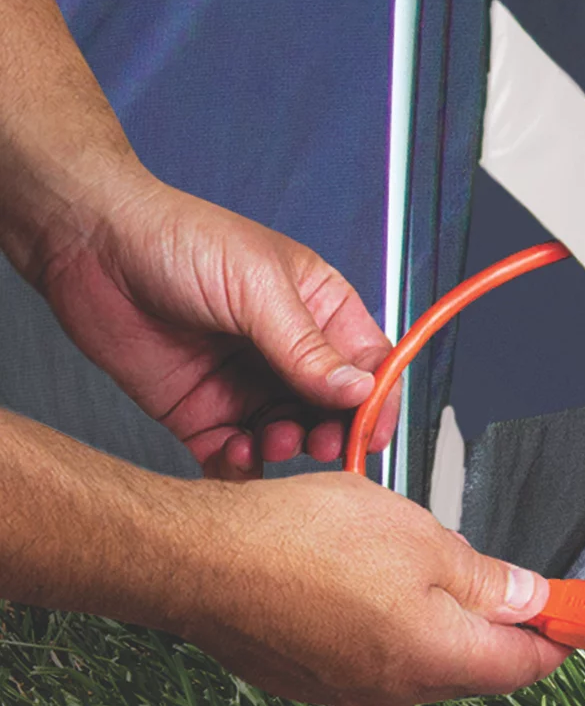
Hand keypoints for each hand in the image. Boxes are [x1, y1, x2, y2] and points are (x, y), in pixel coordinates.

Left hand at [31, 165, 398, 477]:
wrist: (88, 246)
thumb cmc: (178, 240)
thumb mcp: (256, 287)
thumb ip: (307, 347)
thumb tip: (359, 389)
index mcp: (318, 311)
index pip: (368, 364)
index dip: (375, 400)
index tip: (370, 431)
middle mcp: (288, 353)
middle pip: (334, 411)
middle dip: (332, 432)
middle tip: (318, 440)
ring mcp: (248, 386)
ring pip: (291, 439)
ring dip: (287, 449)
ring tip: (270, 439)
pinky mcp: (205, 414)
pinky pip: (238, 455)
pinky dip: (242, 465)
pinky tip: (233, 451)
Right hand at [172, 472, 570, 705]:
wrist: (200, 562)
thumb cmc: (304, 540)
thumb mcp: (418, 538)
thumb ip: (483, 578)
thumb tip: (530, 600)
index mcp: (435, 655)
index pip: (523, 664)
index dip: (560, 639)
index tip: (581, 621)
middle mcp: (394, 687)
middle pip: (477, 669)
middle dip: (508, 633)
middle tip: (523, 593)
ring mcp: (349, 688)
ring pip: (427, 665)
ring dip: (452, 630)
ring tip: (449, 577)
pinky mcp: (313, 678)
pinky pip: (378, 662)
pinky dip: (402, 632)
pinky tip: (384, 590)